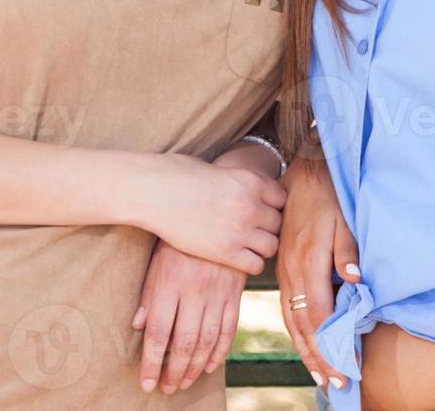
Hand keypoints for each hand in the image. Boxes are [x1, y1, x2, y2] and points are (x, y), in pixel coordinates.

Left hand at [132, 239, 246, 394]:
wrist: (216, 210)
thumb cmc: (178, 236)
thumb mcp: (158, 259)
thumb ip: (149, 293)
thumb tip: (138, 326)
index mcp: (170, 283)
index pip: (160, 333)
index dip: (153, 363)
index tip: (147, 383)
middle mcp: (195, 291)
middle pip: (184, 343)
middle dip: (174, 372)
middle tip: (167, 388)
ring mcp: (218, 292)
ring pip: (207, 341)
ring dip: (195, 367)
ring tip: (184, 382)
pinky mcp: (235, 291)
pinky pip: (229, 328)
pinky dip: (220, 351)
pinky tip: (209, 365)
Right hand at [133, 153, 285, 272]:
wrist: (152, 192)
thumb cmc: (177, 175)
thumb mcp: (218, 170)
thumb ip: (238, 182)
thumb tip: (244, 189)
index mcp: (251, 181)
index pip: (282, 198)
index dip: (271, 205)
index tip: (260, 210)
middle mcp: (251, 206)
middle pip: (279, 223)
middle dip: (267, 226)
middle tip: (252, 230)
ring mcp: (240, 231)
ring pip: (272, 246)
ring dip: (261, 246)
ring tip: (246, 244)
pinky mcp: (226, 253)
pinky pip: (255, 264)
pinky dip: (250, 263)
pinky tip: (237, 257)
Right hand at [276, 159, 359, 391]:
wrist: (305, 174)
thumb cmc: (330, 198)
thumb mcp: (344, 219)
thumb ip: (348, 251)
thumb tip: (355, 280)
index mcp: (308, 261)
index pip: (319, 315)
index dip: (333, 345)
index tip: (348, 367)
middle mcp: (292, 272)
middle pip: (303, 326)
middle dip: (319, 358)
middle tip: (337, 384)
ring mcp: (285, 272)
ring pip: (292, 322)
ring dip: (307, 351)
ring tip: (321, 377)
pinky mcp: (284, 269)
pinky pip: (287, 310)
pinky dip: (297, 334)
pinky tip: (306, 347)